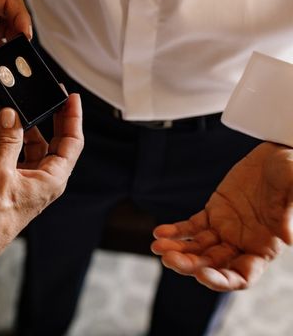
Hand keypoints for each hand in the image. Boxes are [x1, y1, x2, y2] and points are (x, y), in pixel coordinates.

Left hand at [0, 0, 31, 81]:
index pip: (7, 2)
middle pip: (9, 15)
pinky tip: (3, 64)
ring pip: (3, 29)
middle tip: (23, 53)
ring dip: (12, 43)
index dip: (21, 16)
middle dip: (20, 31)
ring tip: (16, 61)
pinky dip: (1, 52)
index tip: (24, 37)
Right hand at [0, 94, 83, 261]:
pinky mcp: (18, 182)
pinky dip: (19, 139)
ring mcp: (33, 181)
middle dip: (57, 118)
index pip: (73, 142)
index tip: (71, 98)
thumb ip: (7, 140)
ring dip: (34, 127)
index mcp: (53, 179)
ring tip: (26, 107)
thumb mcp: (1, 172)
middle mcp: (47, 179)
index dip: (73, 118)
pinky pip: (24, 154)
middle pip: (60, 142)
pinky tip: (10, 128)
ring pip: (40, 147)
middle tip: (54, 96)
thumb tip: (10, 115)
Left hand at [152, 142, 292, 290]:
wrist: (277, 155)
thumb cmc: (291, 173)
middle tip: (169, 259)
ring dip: (177, 250)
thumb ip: (289, 213)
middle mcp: (243, 244)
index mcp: (265, 247)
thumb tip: (287, 237)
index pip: (242, 276)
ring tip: (157, 246)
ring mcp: (225, 230)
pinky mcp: (213, 213)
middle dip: (190, 265)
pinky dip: (175, 231)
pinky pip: (191, 227)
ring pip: (197, 248)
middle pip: (213, 265)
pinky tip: (159, 232)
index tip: (202, 275)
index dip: (222, 280)